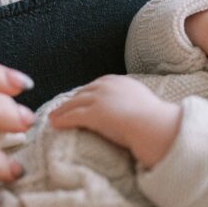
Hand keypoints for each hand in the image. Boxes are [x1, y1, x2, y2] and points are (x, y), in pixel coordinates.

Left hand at [49, 75, 180, 167]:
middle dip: (71, 101)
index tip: (80, 99)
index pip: (97, 85)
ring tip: (53, 117)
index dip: (86, 93)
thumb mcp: (143, 101)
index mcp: (120, 82)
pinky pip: (72, 117)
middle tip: (62, 108)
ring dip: (61, 111)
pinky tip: (55, 125)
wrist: (154, 125)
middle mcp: (107, 86)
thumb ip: (133, 101)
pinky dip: (62, 120)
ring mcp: (98, 99)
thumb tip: (133, 110)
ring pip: (74, 104)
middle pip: (82, 93)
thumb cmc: (154, 119)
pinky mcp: (93, 113)